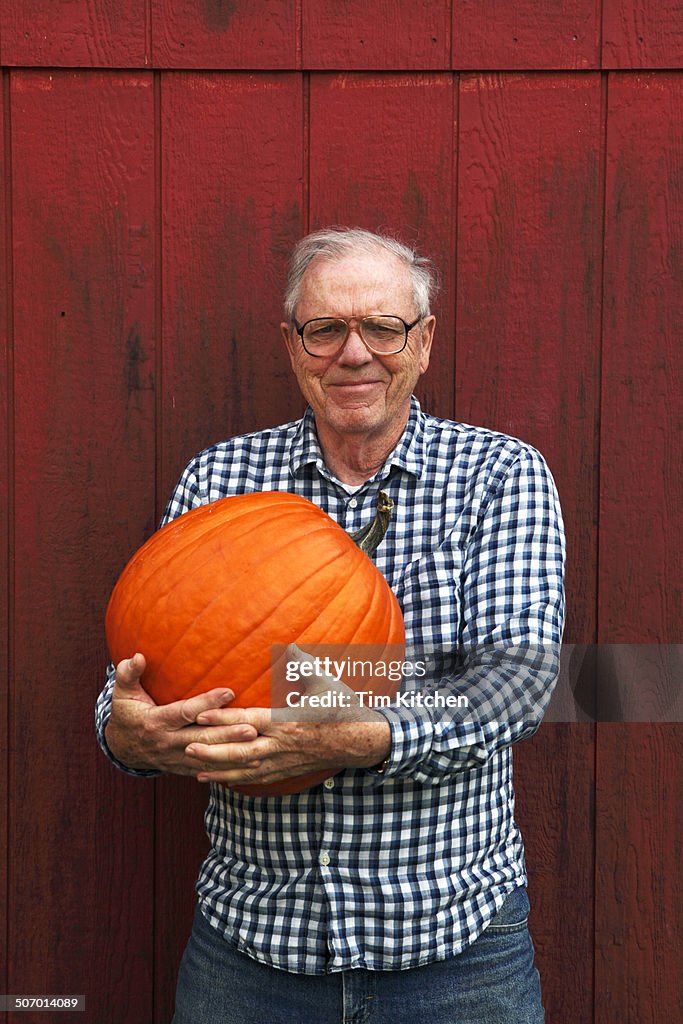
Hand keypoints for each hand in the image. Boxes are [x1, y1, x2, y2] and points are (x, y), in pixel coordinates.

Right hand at [104, 653, 258, 774]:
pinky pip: (208, 770)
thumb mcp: (122, 693)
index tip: (229, 692)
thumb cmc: (127, 713)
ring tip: (257, 748)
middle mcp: (167, 742)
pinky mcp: (183, 767)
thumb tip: (136, 656)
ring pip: (209, 757)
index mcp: (156, 722)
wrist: (122, 748)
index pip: (184, 712)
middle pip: (202, 738)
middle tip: (251, 728)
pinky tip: (249, 766)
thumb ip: (128, 674)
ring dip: (233, 754)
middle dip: (227, 734)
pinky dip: (228, 769)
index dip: (206, 702)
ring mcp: (176, 758)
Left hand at [184, 645, 391, 787]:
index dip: (222, 718)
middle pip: (240, 751)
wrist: (362, 740)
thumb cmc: (343, 707)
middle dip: (212, 751)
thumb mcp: (324, 682)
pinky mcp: (289, 770)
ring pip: (246, 770)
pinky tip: (223, 779)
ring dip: (220, 770)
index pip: (248, 720)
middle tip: (186, 747)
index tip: (198, 715)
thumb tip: (289, 646)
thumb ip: (303, 664)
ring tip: (195, 770)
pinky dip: (239, 779)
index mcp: (287, 722)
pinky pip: (260, 778)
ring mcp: (285, 761)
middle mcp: (282, 745)